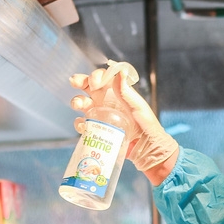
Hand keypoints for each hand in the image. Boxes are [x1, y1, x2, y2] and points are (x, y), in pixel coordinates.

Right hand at [70, 61, 178, 184]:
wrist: (148, 151)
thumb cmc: (148, 128)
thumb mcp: (139, 109)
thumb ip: (127, 93)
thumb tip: (119, 72)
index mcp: (118, 93)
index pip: (104, 78)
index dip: (96, 75)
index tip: (95, 82)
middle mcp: (107, 102)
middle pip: (89, 87)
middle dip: (79, 82)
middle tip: (75, 82)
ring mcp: (101, 115)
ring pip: (83, 104)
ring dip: (77, 101)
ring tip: (79, 105)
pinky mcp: (97, 130)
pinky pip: (83, 125)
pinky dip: (79, 124)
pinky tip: (83, 125)